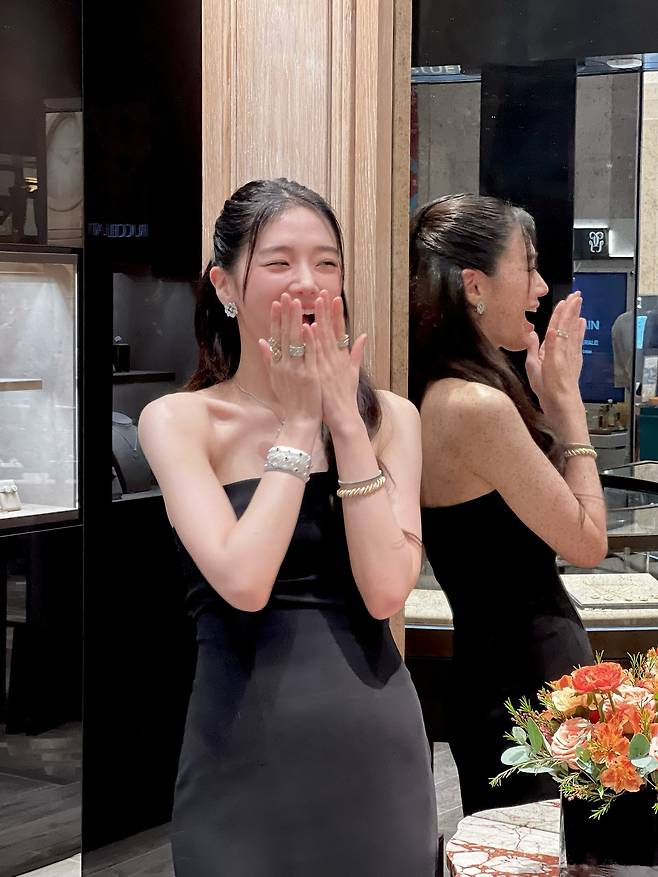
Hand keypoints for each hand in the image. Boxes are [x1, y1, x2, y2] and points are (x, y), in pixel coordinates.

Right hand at [258, 293, 321, 425]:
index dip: (275, 319)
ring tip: (297, 304)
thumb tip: (262, 342)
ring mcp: (296, 370)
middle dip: (285, 314)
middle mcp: (283, 365)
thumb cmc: (291, 400)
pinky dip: (309, 341)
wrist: (300, 420)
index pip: (275, 337)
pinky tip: (310, 326)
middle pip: (283, 335)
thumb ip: (269, 359)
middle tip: (286, 295)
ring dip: (296, 321)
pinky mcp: (309, 376)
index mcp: (276, 365)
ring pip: (295, 342)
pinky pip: (309, 355)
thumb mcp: (275, 379)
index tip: (276, 303)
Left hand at [310, 290, 366, 433]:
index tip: (335, 297)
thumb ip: (357, 353)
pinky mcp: (320, 374)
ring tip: (315, 302)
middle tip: (324, 292)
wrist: (342, 416)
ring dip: (319, 319)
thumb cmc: (345, 396)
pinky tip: (309, 327)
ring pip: (323, 338)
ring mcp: (328, 365)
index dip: (337, 314)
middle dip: (327, 310)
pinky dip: (313, 341)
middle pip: (331, 330)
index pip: (340, 330)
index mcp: (342, 357)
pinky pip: (315, 354)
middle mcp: (336, 358)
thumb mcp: (353, 372)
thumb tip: (363, 336)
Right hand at [525, 291, 585, 414]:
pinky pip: (578, 340)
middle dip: (572, 309)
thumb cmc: (546, 390)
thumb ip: (532, 349)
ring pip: (574, 330)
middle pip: (568, 325)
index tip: (564, 301)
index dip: (560, 313)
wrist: (563, 404)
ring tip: (579, 303)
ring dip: (576, 315)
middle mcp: (563, 350)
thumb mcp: (533, 369)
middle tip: (576, 294)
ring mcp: (572, 354)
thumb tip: (532, 333)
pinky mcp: (576, 360)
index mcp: (551, 350)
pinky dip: (581, 330)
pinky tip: (582, 323)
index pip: (556, 326)